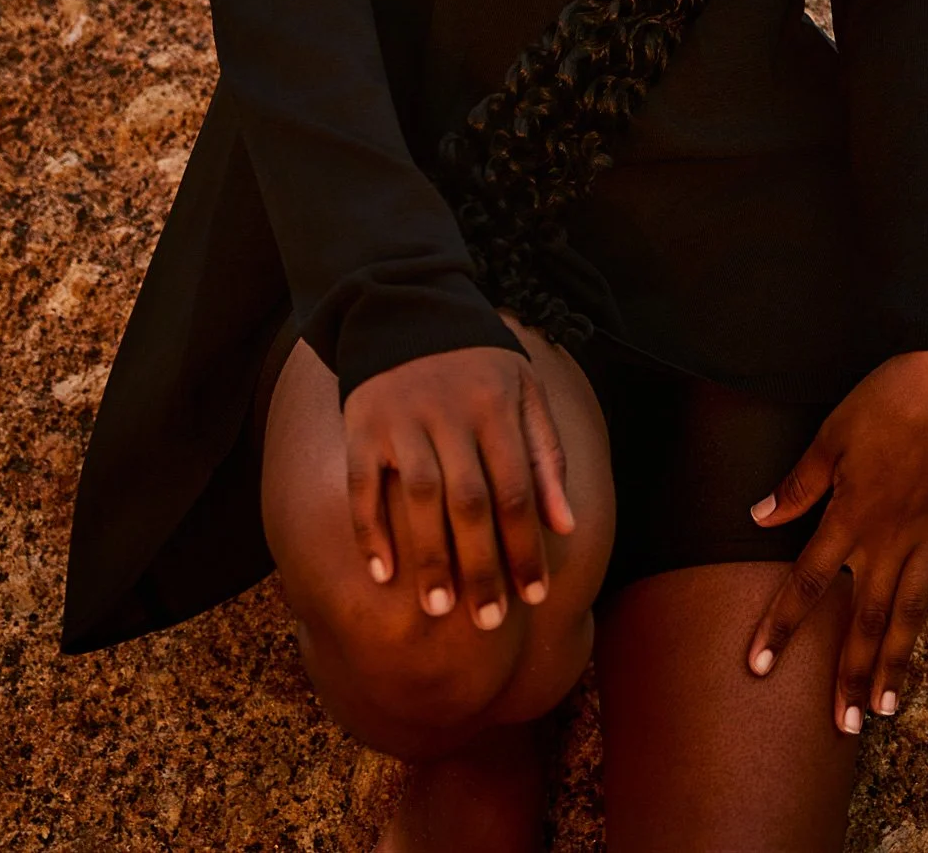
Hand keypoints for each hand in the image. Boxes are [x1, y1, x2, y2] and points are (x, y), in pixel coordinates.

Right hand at [342, 340, 573, 631]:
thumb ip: (547, 456)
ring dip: (431, 557)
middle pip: (470, 501)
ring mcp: (403, 419)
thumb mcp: (524, 392)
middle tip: (489, 621)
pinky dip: (371, 531)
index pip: (517, 489)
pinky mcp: (362, 424)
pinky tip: (383, 575)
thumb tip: (565, 527)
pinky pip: (362, 485)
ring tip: (441, 608)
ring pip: (419, 497)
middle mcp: (450, 413)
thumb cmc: (477, 363)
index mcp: (497, 406)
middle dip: (482, 565)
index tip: (535, 596)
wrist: (406, 305)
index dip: (526, 546)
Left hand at [745, 349, 927, 732]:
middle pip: (865, 618)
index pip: (807, 584)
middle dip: (850, 674)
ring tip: (887, 710)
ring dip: (899, 662)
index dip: (781, 627)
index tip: (759, 668)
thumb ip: (799, 485)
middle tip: (842, 727)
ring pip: (911, 613)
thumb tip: (758, 516)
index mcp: (851, 519)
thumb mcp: (830, 437)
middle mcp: (889, 540)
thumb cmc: (884, 399)